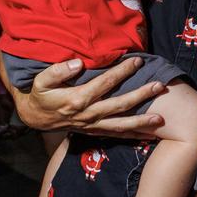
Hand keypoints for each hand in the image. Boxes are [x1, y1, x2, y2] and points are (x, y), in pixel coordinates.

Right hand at [0, 51, 163, 137]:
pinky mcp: (95, 132)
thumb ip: (57, 71)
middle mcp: (88, 114)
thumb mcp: (41, 81)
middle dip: (141, 95)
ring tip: (161, 119)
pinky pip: (116, 135)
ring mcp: (93, 125)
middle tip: (159, 86)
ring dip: (142, 122)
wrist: (36, 117)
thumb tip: (77, 63)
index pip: (104, 83)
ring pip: (121, 124)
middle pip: (119, 105)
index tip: (137, 61)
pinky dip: (133, 135)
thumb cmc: (41, 94)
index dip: (122, 72)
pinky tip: (150, 135)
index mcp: (77, 99)